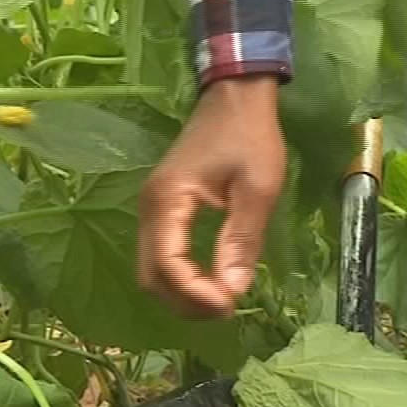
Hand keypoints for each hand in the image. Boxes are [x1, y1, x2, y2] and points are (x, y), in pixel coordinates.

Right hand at [137, 76, 286, 317]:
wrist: (234, 97)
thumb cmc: (249, 137)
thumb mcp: (257, 189)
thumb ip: (242, 240)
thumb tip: (233, 290)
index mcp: (167, 202)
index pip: (168, 267)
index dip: (195, 295)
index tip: (230, 305)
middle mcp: (149, 209)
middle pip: (151, 277)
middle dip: (186, 302)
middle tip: (227, 309)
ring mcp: (151, 210)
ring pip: (152, 271)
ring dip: (182, 294)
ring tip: (222, 299)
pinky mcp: (162, 210)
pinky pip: (161, 256)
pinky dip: (181, 277)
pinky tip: (211, 281)